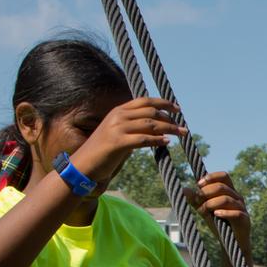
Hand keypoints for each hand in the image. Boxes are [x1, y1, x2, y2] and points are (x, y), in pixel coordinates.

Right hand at [69, 96, 184, 183]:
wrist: (83, 165)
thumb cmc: (103, 152)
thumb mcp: (120, 135)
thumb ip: (134, 129)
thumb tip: (155, 129)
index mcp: (118, 111)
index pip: (144, 101)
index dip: (162, 103)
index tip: (177, 109)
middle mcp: (118, 116)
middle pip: (150, 111)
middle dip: (169, 118)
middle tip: (183, 127)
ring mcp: (117, 128)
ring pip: (149, 124)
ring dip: (169, 129)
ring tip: (181, 134)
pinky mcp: (117, 142)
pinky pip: (143, 139)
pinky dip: (157, 140)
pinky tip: (167, 143)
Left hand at [187, 171, 250, 250]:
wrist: (231, 244)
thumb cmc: (219, 224)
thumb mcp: (205, 210)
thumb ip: (196, 200)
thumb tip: (184, 189)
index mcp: (229, 192)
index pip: (224, 176)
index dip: (211, 177)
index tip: (198, 184)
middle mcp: (237, 197)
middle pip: (222, 187)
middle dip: (207, 192)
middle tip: (198, 200)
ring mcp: (242, 208)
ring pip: (226, 199)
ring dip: (211, 203)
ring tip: (203, 210)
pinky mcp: (245, 220)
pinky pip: (236, 213)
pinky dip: (224, 213)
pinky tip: (216, 215)